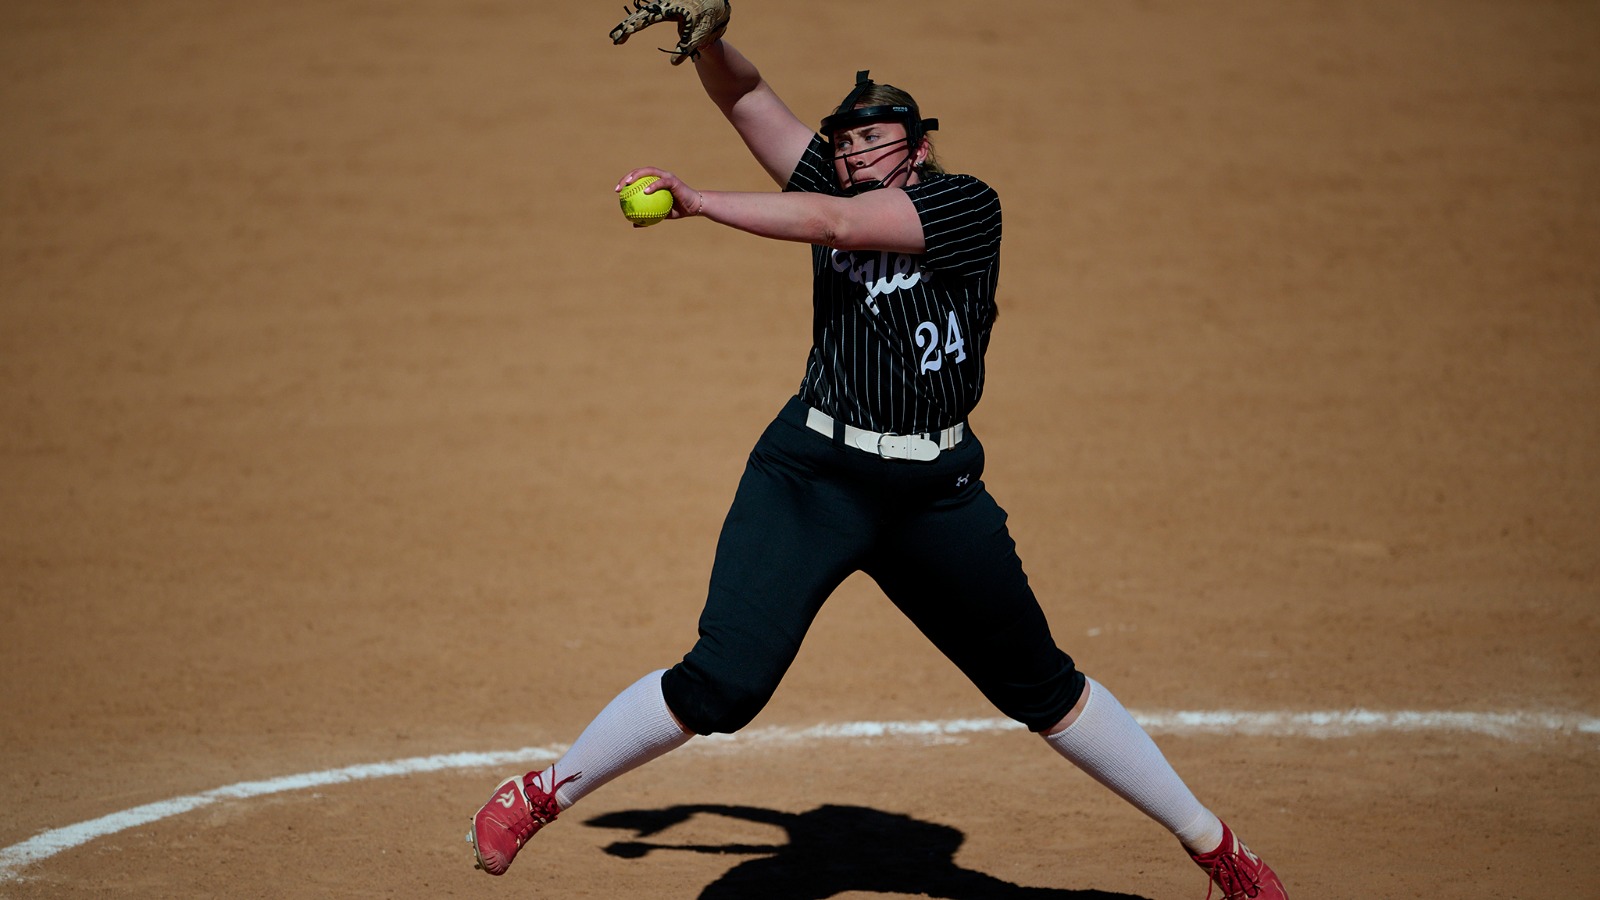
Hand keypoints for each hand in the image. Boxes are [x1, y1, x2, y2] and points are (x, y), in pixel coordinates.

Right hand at [609, 0, 731, 65]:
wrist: (715, 1)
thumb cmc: (709, 17)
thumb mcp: (700, 34)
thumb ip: (686, 48)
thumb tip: (673, 63)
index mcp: (671, 9)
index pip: (648, 19)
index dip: (634, 27)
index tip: (624, 35)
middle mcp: (665, 5)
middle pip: (641, 15)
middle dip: (626, 26)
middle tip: (614, 38)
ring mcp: (664, 5)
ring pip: (642, 13)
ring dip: (629, 24)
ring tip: (616, 35)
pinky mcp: (666, 7)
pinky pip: (648, 14)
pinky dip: (637, 21)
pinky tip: (629, 27)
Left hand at [616, 168, 705, 224]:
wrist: (694, 207)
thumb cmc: (678, 210)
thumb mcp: (660, 216)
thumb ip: (648, 217)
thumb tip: (634, 224)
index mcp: (654, 181)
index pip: (637, 178)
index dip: (625, 181)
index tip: (617, 191)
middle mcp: (659, 176)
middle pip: (640, 171)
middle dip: (627, 177)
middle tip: (619, 188)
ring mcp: (666, 176)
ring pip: (649, 172)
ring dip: (637, 176)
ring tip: (629, 184)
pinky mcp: (673, 180)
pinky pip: (661, 182)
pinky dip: (653, 186)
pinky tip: (645, 191)